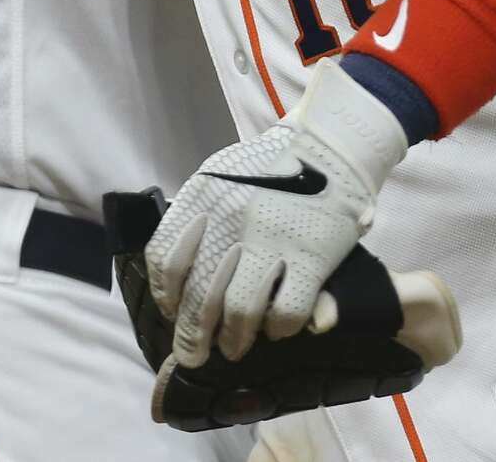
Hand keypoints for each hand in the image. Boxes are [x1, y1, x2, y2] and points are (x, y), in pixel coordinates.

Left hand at [145, 59, 407, 366]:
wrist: (330, 142)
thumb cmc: (271, 162)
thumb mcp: (221, 174)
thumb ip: (199, 216)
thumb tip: (177, 271)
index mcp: (203, 195)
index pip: (166, 258)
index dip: (165, 293)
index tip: (173, 310)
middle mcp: (230, 219)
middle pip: (199, 294)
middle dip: (191, 335)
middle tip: (192, 354)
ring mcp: (270, 240)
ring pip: (239, 313)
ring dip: (233, 340)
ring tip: (233, 348)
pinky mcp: (310, 257)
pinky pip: (285, 313)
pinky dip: (278, 329)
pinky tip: (276, 329)